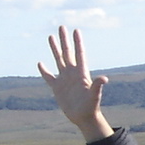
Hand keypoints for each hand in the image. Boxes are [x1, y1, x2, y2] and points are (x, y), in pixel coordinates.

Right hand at [37, 25, 113, 141]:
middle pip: (67, 52)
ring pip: (58, 60)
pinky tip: (40, 63)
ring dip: (55, 49)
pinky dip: (44, 70)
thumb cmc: (91, 107)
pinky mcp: (57, 88)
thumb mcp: (94, 96)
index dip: (77, 42)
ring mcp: (64, 79)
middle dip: (64, 40)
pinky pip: (49, 77)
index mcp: (81, 73)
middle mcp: (72, 73)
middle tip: (61, 26)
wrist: (84, 118)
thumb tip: (104, 78)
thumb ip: (97, 86)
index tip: (75, 30)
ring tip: (50, 36)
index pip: (79, 53)